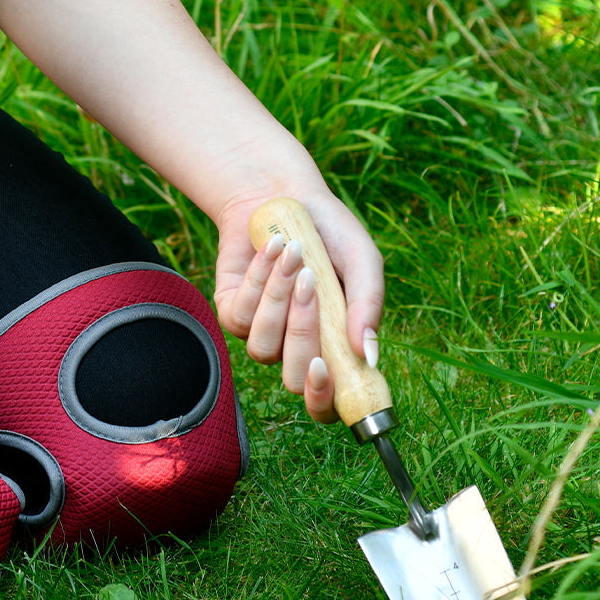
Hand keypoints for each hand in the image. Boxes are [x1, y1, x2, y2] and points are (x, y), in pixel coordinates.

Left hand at [213, 188, 383, 421]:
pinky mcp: (230, 310)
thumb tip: (369, 355)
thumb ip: (368, 306)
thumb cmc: (331, 234)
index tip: (325, 371)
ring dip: (279, 298)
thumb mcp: (362, 262)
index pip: (326, 403)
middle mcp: (294, 348)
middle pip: (290, 378)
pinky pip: (239, 314)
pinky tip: (273, 246)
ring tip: (295, 254)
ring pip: (262, 346)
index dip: (324, 400)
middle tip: (313, 285)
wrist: (285, 196)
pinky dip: (259, 278)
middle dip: (301, 333)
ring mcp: (259, 332)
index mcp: (332, 347)